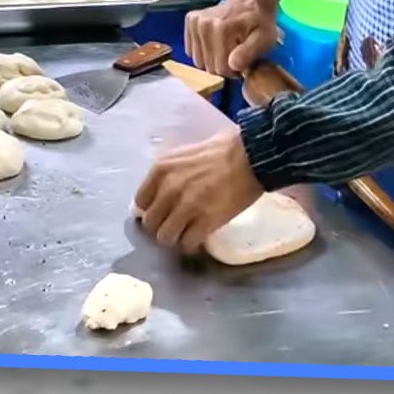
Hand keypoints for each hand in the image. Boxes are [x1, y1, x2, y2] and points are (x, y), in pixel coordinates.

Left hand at [133, 123, 261, 253]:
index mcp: (161, 170)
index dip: (153, 209)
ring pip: (165, 237)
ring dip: (176, 237)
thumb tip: (162, 193)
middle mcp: (168, 189)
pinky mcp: (205, 222)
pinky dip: (193, 244)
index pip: (140, 202)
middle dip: (163, 226)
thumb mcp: (187, 154)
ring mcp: (186, 207)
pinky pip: (188, 243)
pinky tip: (200, 237)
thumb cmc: (224, 149)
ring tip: (188, 233)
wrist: (254, 156)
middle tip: (177, 224)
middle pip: (151, 224)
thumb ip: (171, 173)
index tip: (164, 211)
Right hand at [184, 0, 282, 77]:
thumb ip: (249, 52)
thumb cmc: (260, 20)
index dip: (234, 71)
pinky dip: (204, 51)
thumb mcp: (264, 38)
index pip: (221, 68)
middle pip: (208, 66)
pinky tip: (216, 43)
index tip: (242, 63)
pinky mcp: (190, 21)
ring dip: (213, 59)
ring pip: (199, 61)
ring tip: (228, 49)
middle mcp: (204, 24)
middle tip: (236, 55)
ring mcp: (195, 22)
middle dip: (224, 66)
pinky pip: (191, 51)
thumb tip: (233, 65)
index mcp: (221, 29)